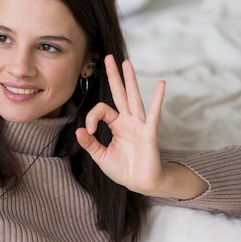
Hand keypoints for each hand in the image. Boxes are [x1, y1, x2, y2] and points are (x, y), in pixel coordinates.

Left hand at [75, 55, 165, 195]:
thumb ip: (90, 143)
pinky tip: (161, 84)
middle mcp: (128, 121)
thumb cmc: (124, 170)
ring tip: (127, 63)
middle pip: (120, 93)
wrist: (141, 183)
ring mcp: (140, 125)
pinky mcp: (149, 133)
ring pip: (133, 98)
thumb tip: (79, 130)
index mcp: (117, 125)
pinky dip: (157, 99)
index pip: (102, 109)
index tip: (89, 131)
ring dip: (130, 80)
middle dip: (114, 76)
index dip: (92, 117)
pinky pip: (153, 113)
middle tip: (108, 57)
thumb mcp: (101, 156)